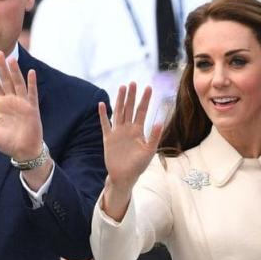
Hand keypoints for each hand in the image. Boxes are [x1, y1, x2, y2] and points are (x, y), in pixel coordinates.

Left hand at [0, 50, 43, 163]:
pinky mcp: (32, 108)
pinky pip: (32, 93)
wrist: (22, 152)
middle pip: (5, 80)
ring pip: (17, 83)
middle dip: (1, 67)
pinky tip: (31, 72)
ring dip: (14, 71)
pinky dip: (31, 83)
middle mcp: (10, 101)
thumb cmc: (6, 143)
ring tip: (11, 59)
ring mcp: (22, 103)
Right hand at [98, 83, 158, 219]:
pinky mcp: (108, 139)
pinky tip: (101, 104)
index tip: (149, 87)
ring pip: (118, 112)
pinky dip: (103, 115)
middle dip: (132, 96)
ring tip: (122, 87)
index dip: (145, 100)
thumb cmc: (138, 166)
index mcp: (138, 131)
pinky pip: (105, 124)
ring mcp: (117, 132)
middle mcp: (128, 129)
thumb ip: (154, 136)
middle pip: (129, 108)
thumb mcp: (149, 151)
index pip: (142, 111)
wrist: (124, 176)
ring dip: (120, 100)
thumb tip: (159, 122)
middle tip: (133, 82)